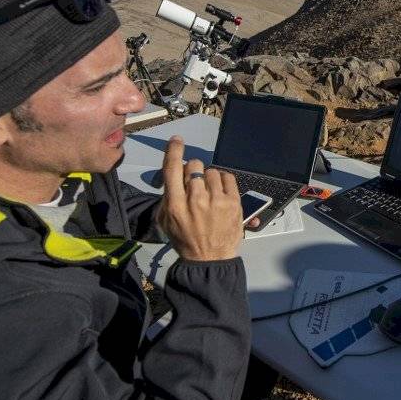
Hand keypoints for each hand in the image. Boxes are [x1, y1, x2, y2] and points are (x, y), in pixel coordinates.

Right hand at [155, 136, 245, 260]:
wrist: (210, 259)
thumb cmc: (186, 240)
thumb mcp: (166, 221)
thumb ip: (168, 197)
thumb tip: (176, 176)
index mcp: (175, 204)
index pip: (172, 168)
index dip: (173, 150)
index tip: (177, 140)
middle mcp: (195, 199)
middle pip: (194, 166)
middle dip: (193, 170)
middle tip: (196, 185)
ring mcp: (217, 200)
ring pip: (211, 171)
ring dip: (209, 179)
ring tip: (210, 194)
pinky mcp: (234, 202)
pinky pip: (228, 177)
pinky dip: (224, 181)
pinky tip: (221, 192)